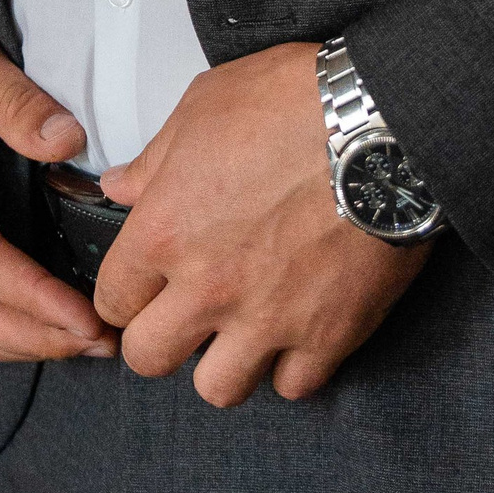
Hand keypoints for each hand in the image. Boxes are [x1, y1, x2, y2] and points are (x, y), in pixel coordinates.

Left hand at [95, 42, 431, 407]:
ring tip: (239, 332)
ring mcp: (268, 318)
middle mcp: (208, 286)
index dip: (125, 292)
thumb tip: (121, 185)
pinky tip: (296, 332)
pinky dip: (292, 366)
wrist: (381, 123)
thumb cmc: (293, 102)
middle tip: (183, 315)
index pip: (112, 298)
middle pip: (150, 357)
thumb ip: (154, 159)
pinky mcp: (327, 334)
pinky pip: (294, 386)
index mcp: (166, 230)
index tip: (142, 287)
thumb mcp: (204, 106)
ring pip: (218, 389)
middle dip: (159, 339)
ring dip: (224, 363)